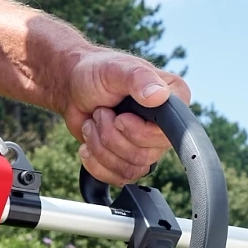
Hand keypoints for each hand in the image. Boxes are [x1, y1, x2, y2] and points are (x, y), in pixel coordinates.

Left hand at [55, 43, 189, 191]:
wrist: (73, 88)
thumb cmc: (96, 72)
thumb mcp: (116, 69)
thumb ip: (139, 79)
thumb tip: (160, 96)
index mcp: (173, 99)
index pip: (169, 134)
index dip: (139, 132)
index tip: (119, 117)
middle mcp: (164, 125)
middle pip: (146, 156)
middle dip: (111, 137)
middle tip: (100, 113)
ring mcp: (148, 145)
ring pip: (131, 169)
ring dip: (101, 148)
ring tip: (93, 124)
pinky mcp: (130, 159)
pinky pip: (119, 178)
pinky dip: (97, 163)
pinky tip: (89, 144)